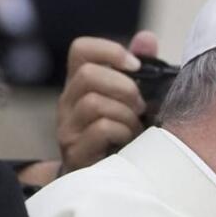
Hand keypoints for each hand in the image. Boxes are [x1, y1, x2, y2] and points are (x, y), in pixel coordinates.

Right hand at [57, 30, 158, 173]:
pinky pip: (101, 129)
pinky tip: (129, 143)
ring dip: (126, 115)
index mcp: (81, 84)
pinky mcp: (75, 151)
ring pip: (95, 103)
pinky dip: (123, 132)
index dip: (110, 50)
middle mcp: (68, 102)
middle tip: (142, 106)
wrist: (109, 178)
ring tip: (136, 129)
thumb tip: (146, 38)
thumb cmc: (125, 136)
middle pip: (88, 75)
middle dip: (125, 88)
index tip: (136, 66)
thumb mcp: (134, 103)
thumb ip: (140, 72)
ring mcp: (68, 127)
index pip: (81, 50)